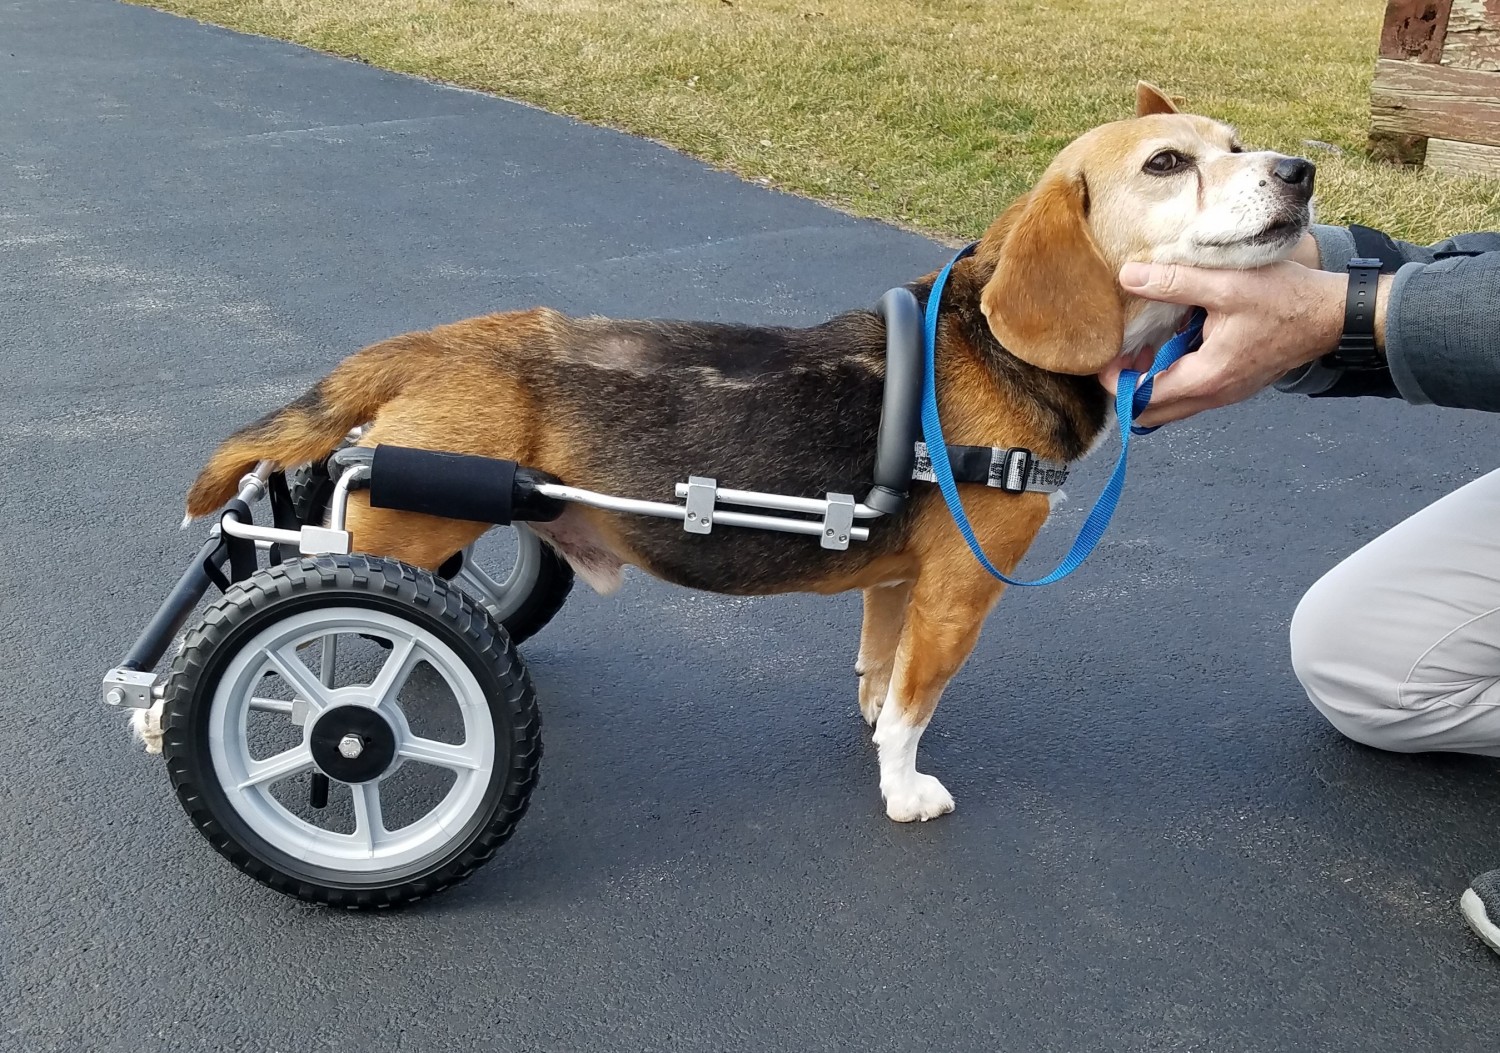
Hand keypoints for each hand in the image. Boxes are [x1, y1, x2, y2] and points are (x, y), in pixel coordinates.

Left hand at [1099, 255, 1350, 427]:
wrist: (1333, 316)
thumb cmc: (1285, 300)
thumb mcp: (1226, 285)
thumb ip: (1174, 282)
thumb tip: (1128, 276)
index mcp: (1206, 378)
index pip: (1141, 397)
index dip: (1115, 380)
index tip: (1104, 352)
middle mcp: (1213, 395)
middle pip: (1151, 412)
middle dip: (1128, 386)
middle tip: (1120, 351)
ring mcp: (1225, 393)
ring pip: (1171, 403)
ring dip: (1150, 379)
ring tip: (1143, 342)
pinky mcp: (1234, 383)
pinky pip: (1192, 390)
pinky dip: (1173, 373)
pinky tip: (1173, 340)